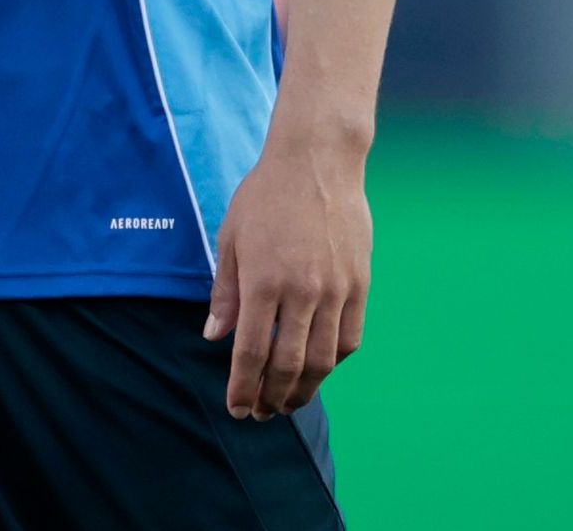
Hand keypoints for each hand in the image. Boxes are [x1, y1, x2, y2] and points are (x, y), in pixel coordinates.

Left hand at [203, 120, 372, 417]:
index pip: (251, 354)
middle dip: (272, 398)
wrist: (318, 160)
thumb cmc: (267, 196)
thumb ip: (225, 293)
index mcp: (263, 281)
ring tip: (290, 401)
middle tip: (261, 413)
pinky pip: (350, 337)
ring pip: (324, 360)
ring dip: (306, 389)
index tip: (237, 409)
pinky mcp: (360, 282)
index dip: (243, 389)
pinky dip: (334, 361)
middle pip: (289, 365)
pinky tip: (320, 367)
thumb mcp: (231, 239)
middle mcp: (302, 291)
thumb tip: (213, 338)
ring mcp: (336, 288)